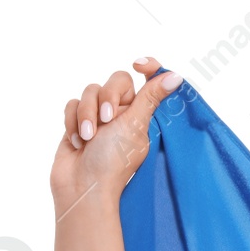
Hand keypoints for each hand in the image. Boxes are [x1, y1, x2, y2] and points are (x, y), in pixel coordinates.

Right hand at [50, 57, 183, 217]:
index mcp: (144, 116)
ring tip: (89, 138)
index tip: (139, 64)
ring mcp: (99, 119)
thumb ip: (151, 98)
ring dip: (86, 114)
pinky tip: (78, 142)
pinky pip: (72, 104)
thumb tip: (176, 77)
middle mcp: (124, 114)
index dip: (148, 68)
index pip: (148, 81)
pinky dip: (73, 121)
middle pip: (115, 81)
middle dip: (106, 99)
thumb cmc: (112, 162)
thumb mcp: (135, 126)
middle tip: (107, 121)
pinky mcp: (78, 123)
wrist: (82, 186)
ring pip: (90, 91)